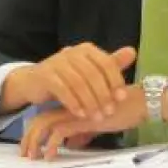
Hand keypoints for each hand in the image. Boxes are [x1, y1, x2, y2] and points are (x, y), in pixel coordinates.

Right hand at [1, 43, 136, 120]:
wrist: (35, 82)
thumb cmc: (67, 78)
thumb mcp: (90, 71)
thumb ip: (110, 64)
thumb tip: (132, 52)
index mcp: (86, 49)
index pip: (106, 63)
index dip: (115, 80)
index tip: (122, 98)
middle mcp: (72, 52)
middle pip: (92, 74)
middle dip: (103, 95)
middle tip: (109, 112)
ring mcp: (57, 62)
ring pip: (78, 83)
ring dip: (90, 102)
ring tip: (97, 117)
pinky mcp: (45, 75)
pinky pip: (63, 90)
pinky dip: (73, 103)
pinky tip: (80, 114)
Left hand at [20, 84, 148, 159]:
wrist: (141, 102)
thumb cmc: (124, 111)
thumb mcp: (99, 124)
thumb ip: (85, 132)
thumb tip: (74, 145)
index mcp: (72, 105)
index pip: (45, 115)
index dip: (34, 131)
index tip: (30, 146)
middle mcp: (70, 106)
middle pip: (39, 119)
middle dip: (28, 137)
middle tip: (25, 154)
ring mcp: (75, 111)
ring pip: (44, 124)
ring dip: (35, 141)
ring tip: (32, 157)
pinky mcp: (82, 119)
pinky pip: (59, 132)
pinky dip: (52, 145)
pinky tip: (50, 156)